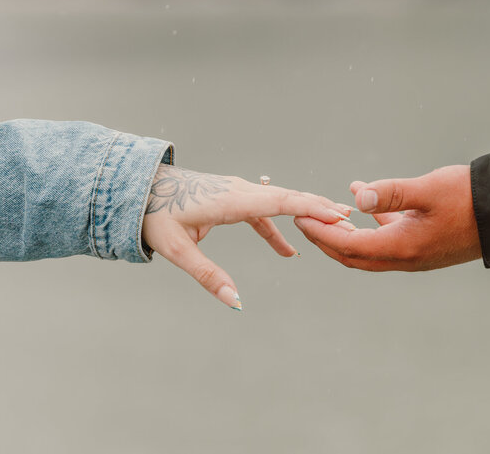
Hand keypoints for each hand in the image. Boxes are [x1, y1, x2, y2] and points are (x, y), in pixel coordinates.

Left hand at [141, 164, 352, 309]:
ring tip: (334, 226)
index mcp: (230, 200)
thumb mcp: (177, 250)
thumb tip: (234, 301)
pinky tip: (288, 251)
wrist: (137, 188)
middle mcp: (239, 190)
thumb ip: (207, 276)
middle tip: (351, 220)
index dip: (310, 208)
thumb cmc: (154, 216)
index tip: (338, 215)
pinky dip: (279, 226)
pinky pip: (262, 210)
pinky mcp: (231, 197)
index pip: (280, 202)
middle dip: (319, 208)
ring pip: (279, 201)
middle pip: (287, 197)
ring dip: (305, 213)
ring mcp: (236, 191)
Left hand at [293, 165, 480, 270]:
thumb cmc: (470, 198)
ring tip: (330, 212)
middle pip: (354, 255)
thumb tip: (357, 195)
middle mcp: (406, 258)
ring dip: (347, 234)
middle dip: (327, 239)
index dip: (321, 233)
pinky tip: (366, 201)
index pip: (349, 245)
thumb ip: (391, 192)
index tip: (300, 219)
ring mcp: (417, 255)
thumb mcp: (428, 189)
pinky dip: (372, 224)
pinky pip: (389, 239)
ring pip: (371, 250)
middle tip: (305, 220)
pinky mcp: (425, 246)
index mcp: (402, 248)